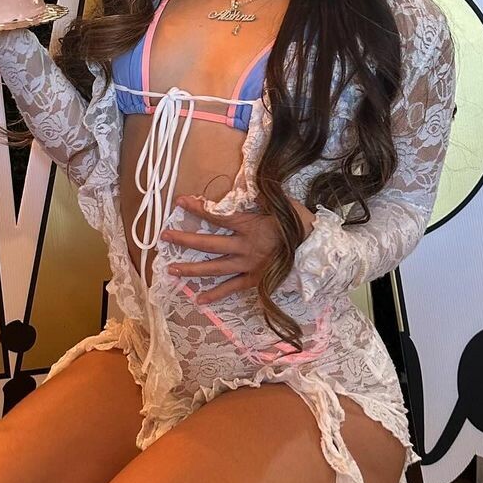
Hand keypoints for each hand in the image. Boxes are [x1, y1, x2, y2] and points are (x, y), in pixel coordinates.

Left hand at [160, 195, 315, 303]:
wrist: (317, 253)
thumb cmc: (301, 226)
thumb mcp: (283, 205)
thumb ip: (263, 196)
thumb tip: (251, 183)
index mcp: (249, 226)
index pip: (217, 216)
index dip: (198, 209)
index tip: (179, 202)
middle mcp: (244, 247)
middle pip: (208, 243)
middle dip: (185, 239)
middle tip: (165, 237)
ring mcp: (248, 266)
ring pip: (214, 268)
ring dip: (191, 269)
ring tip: (171, 269)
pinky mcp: (254, 281)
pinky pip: (232, 288)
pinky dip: (216, 294)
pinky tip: (199, 299)